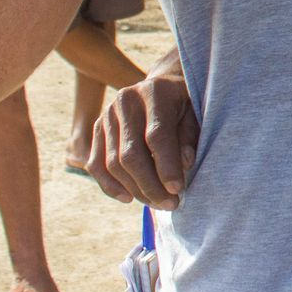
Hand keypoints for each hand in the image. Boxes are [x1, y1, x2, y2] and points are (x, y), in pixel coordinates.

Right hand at [88, 71, 198, 207]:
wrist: (162, 87)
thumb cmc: (184, 105)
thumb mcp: (195, 114)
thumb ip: (190, 138)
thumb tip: (184, 165)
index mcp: (154, 92)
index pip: (157, 135)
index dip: (167, 166)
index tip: (178, 190)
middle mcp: (125, 100)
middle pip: (131, 154)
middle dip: (151, 186)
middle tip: (170, 204)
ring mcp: (107, 115)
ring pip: (113, 163)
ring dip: (135, 190)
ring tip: (157, 203)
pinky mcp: (96, 129)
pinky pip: (96, 165)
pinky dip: (110, 186)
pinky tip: (129, 198)